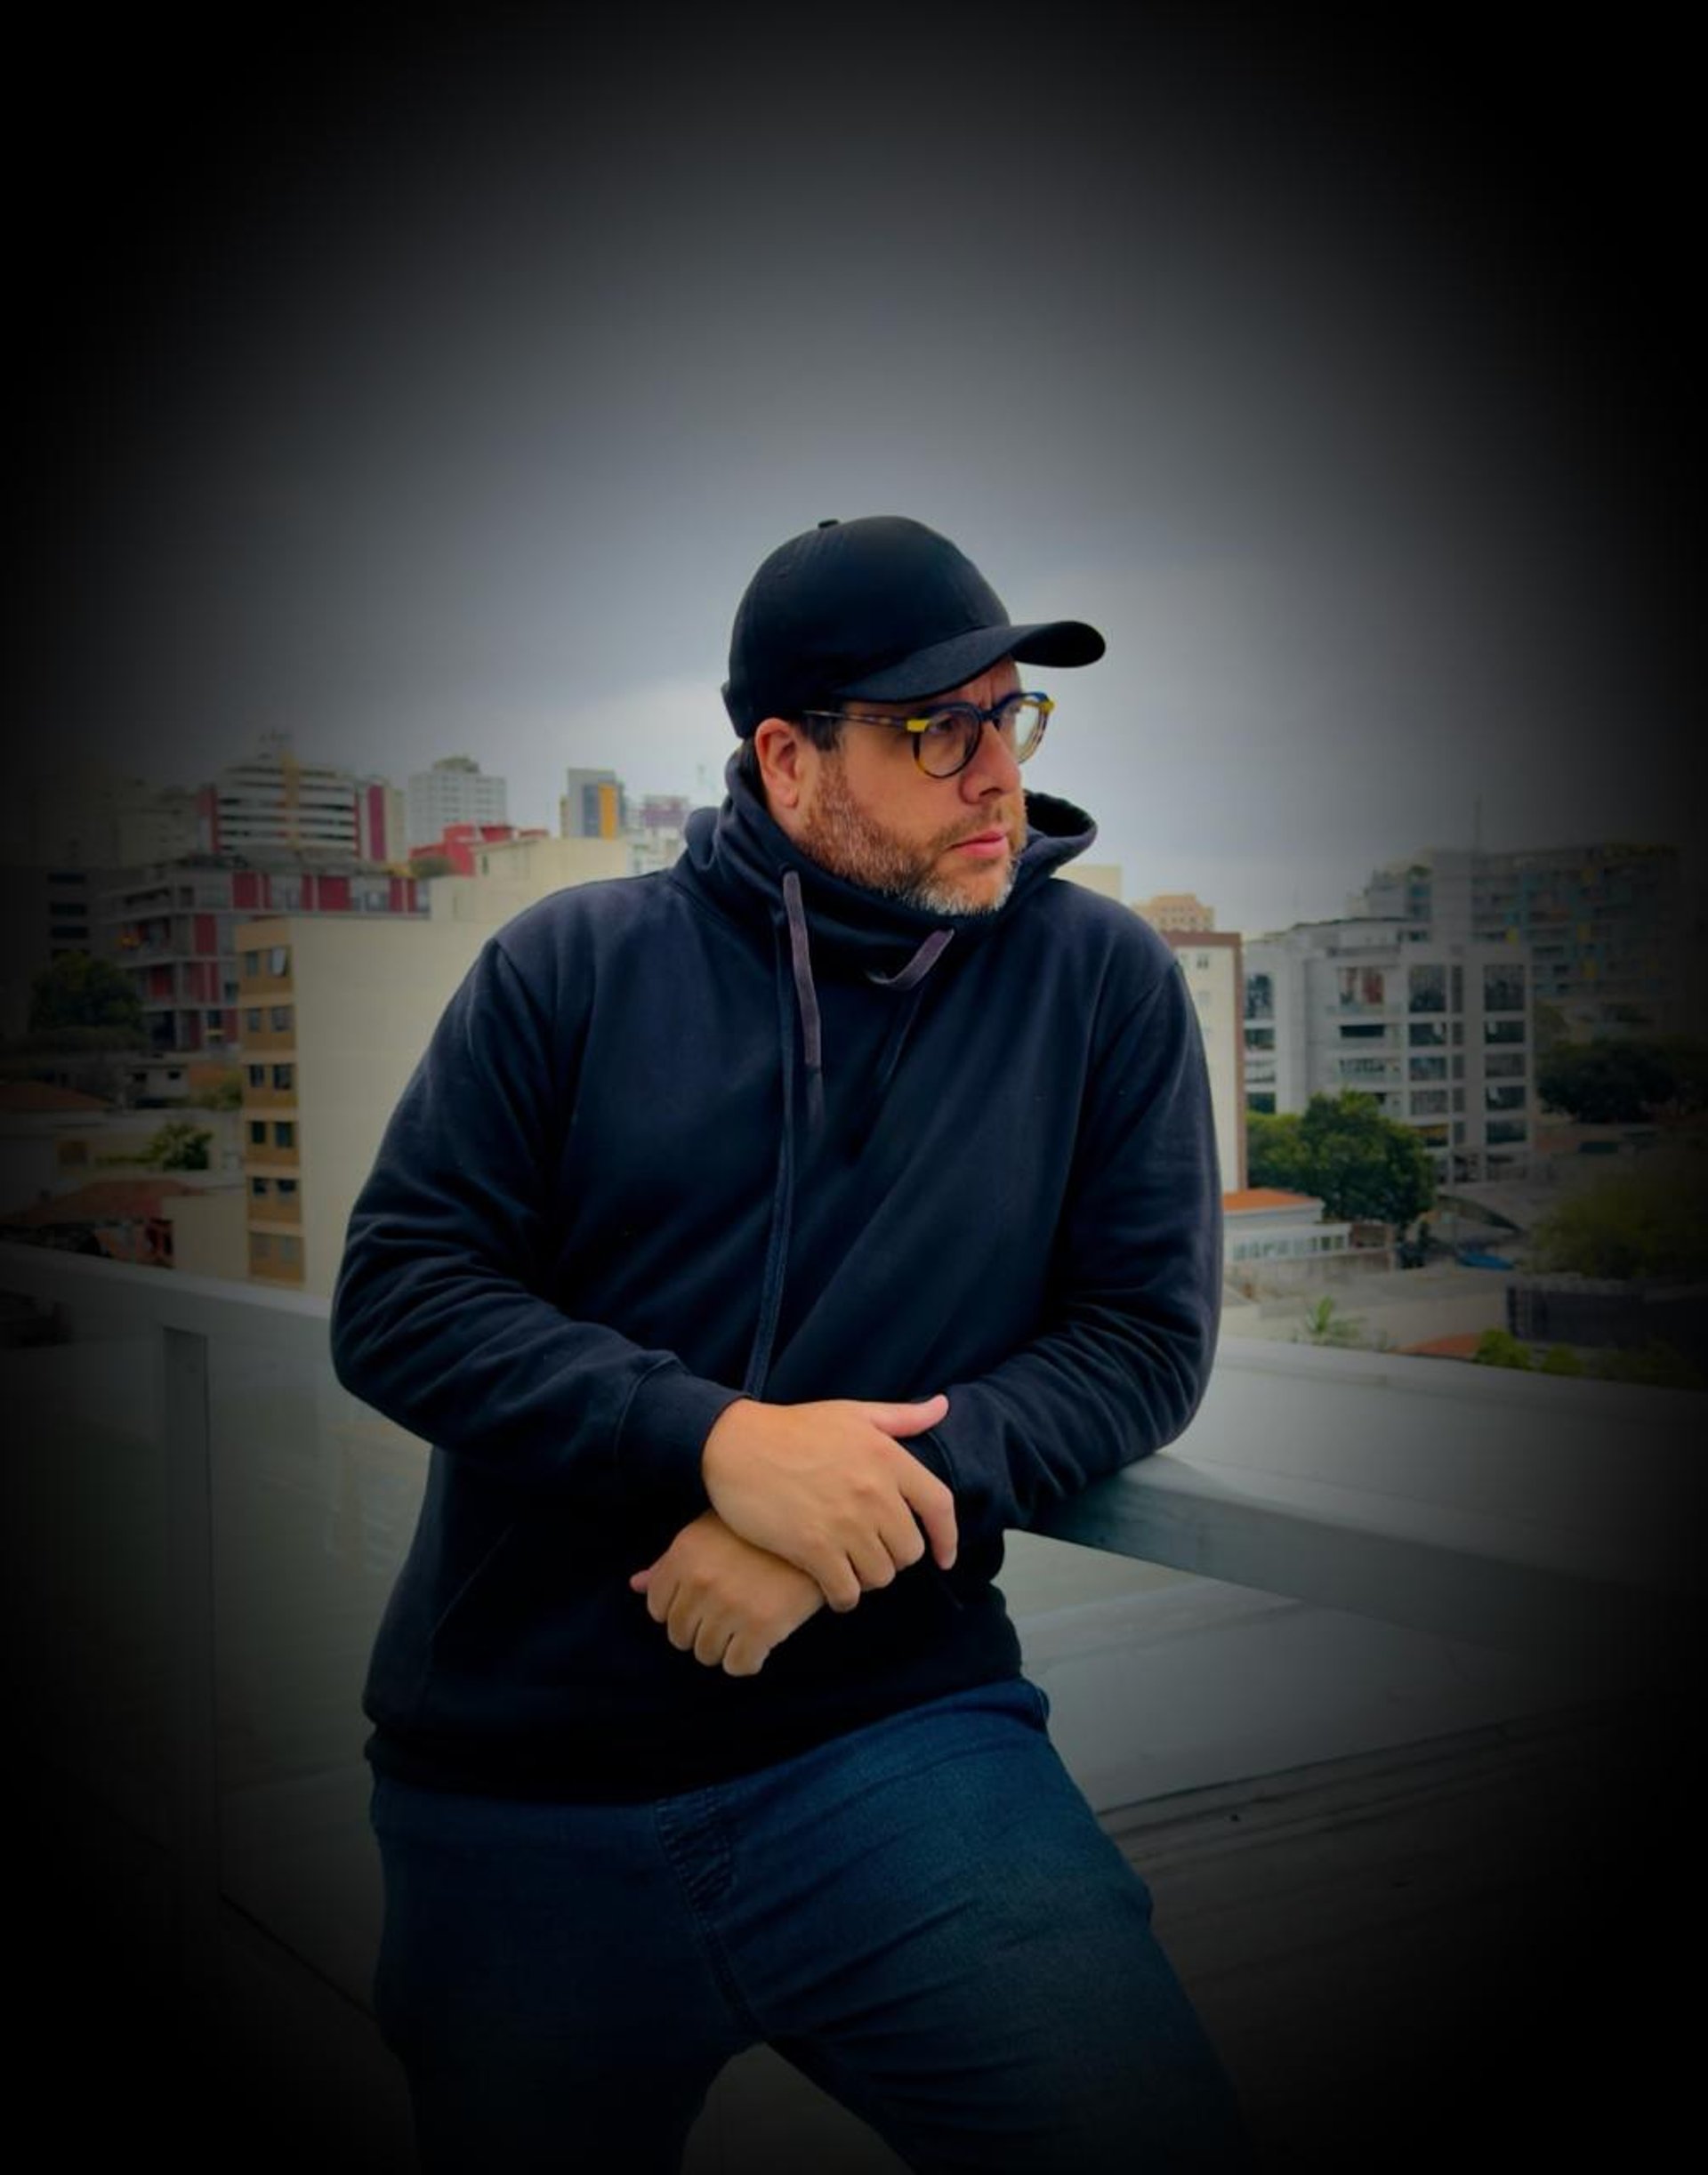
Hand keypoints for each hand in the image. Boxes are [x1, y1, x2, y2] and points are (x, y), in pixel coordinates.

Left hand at [630, 1511, 824, 1676]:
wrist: (820, 1531)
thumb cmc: (761, 1530)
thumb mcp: (710, 1531)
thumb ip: (671, 1562)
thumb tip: (636, 1585)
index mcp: (683, 1555)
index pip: (657, 1608)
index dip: (680, 1609)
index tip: (704, 1604)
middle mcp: (700, 1583)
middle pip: (680, 1636)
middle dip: (701, 1630)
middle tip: (728, 1616)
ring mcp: (729, 1607)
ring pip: (707, 1654)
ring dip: (724, 1647)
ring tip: (746, 1626)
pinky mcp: (761, 1628)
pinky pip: (738, 1666)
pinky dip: (749, 1660)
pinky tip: (763, 1640)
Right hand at [700, 1393, 955, 1612]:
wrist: (734, 1444)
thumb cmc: (792, 1428)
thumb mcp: (850, 1414)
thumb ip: (901, 1417)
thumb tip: (943, 1408)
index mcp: (887, 1456)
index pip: (939, 1505)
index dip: (948, 1537)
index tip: (945, 1558)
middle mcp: (873, 1491)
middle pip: (909, 1550)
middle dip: (893, 1557)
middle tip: (871, 1552)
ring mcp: (844, 1522)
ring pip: (881, 1576)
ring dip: (867, 1578)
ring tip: (849, 1567)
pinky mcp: (812, 1548)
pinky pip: (847, 1591)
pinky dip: (843, 1596)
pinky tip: (831, 1587)